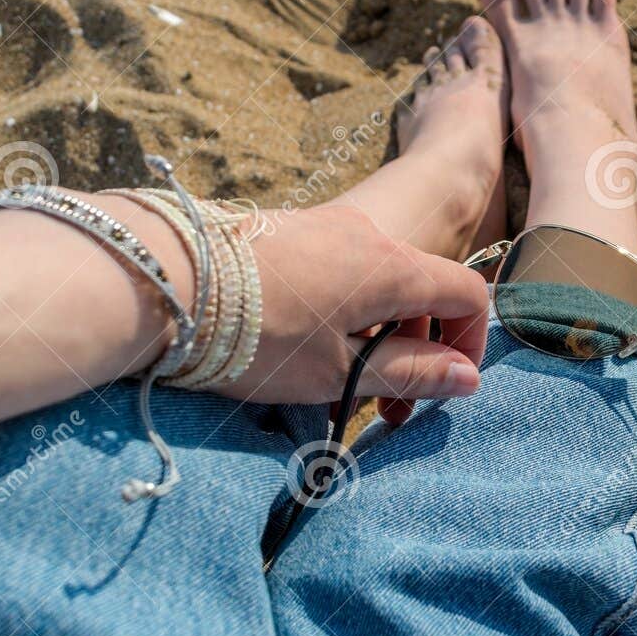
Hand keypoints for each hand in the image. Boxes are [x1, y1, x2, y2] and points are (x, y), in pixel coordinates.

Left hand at [205, 205, 488, 419]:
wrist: (166, 283)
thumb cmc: (258, 337)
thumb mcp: (339, 371)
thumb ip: (409, 372)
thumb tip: (467, 377)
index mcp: (392, 267)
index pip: (466, 292)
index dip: (471, 341)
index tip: (447, 385)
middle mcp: (366, 236)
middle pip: (421, 290)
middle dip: (418, 349)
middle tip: (391, 407)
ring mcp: (325, 228)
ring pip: (377, 285)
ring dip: (377, 337)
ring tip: (344, 390)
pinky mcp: (289, 233)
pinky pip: (340, 274)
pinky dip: (343, 316)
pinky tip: (307, 356)